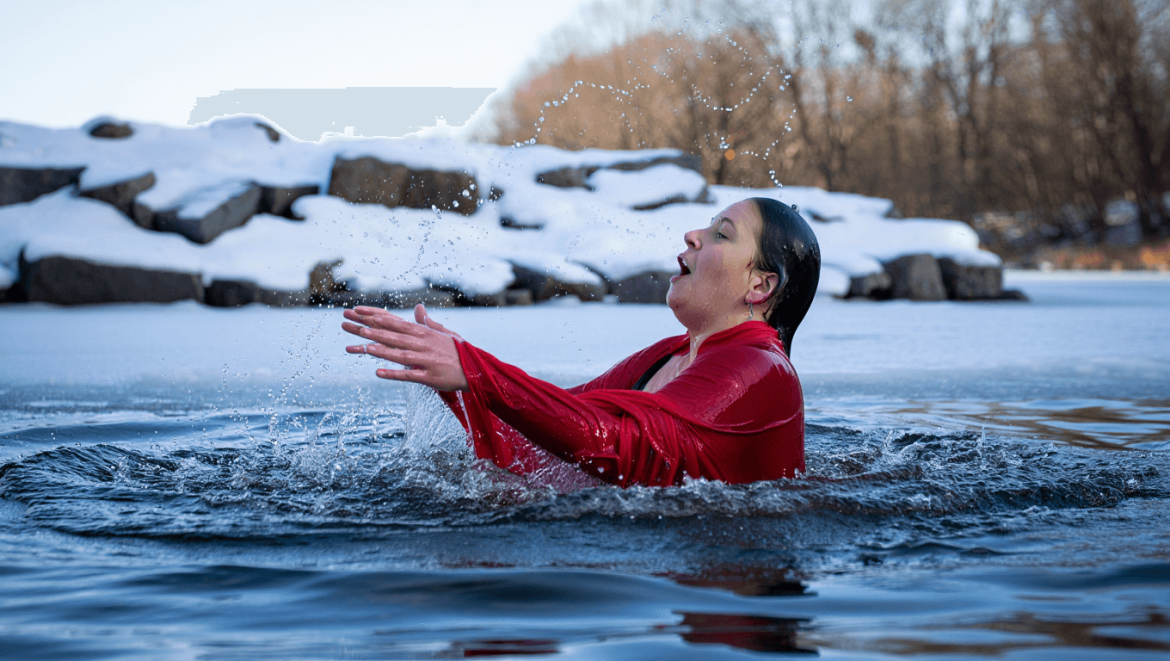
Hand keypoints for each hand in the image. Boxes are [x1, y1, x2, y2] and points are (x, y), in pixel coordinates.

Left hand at [342, 304, 468, 390]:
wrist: (477, 371)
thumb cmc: (459, 352)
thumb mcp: (446, 333)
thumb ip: (428, 321)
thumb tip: (418, 307)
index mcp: (427, 333)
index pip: (399, 323)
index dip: (381, 319)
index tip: (362, 313)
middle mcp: (425, 345)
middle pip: (395, 337)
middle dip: (374, 332)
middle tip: (356, 328)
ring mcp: (427, 361)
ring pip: (400, 355)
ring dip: (382, 351)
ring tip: (364, 347)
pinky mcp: (430, 378)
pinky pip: (409, 376)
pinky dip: (393, 374)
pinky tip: (378, 373)